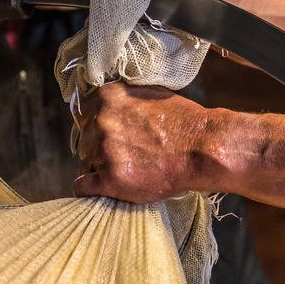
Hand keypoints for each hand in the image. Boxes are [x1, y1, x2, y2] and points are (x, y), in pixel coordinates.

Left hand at [73, 83, 212, 201]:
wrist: (202, 149)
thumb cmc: (184, 122)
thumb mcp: (150, 94)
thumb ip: (123, 99)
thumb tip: (106, 106)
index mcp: (108, 97)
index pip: (84, 114)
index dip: (97, 127)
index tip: (110, 136)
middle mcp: (101, 121)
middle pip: (84, 139)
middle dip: (100, 147)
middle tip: (126, 155)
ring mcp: (104, 150)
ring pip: (87, 162)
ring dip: (102, 167)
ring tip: (130, 169)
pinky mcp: (111, 178)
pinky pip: (82, 186)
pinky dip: (90, 189)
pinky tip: (105, 187)